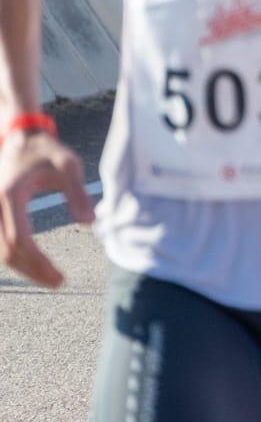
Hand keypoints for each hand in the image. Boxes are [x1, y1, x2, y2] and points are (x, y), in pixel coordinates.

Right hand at [0, 131, 93, 288]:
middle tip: (58, 282)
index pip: (20, 240)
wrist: (20, 139)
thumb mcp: (69, 165)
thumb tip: (91, 223)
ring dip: (22, 268)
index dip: (38, 263)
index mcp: (10, 196)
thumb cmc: (46, 152)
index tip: (60, 276)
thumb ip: (78, 193)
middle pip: (6, 251)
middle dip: (32, 271)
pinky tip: (33, 264)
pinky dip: (13, 257)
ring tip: (49, 277)